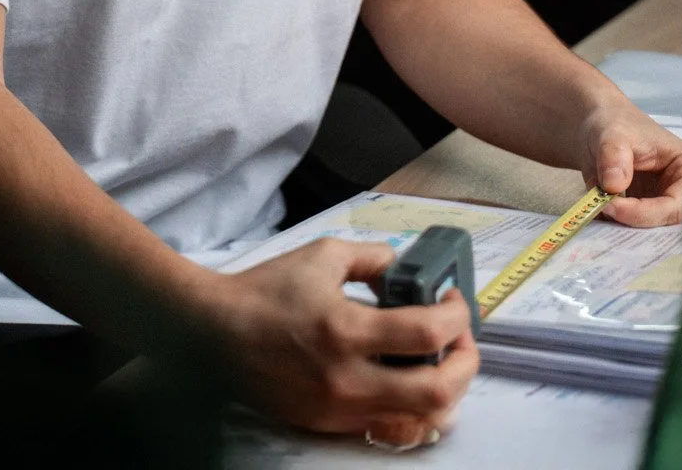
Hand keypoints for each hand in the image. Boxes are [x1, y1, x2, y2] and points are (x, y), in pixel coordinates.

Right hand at [198, 238, 478, 446]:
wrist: (215, 333)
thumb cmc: (266, 291)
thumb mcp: (323, 255)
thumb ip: (373, 258)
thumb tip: (405, 271)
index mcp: (346, 329)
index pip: (426, 334)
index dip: (456, 317)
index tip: (454, 302)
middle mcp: (347, 379)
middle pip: (436, 393)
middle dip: (465, 365)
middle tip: (462, 340)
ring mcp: (339, 410)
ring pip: (418, 419)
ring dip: (443, 389)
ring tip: (439, 361)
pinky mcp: (329, 425)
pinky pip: (386, 425)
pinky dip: (409, 406)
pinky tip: (407, 380)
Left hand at [580, 105, 681, 226]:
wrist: (599, 129)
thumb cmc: (616, 124)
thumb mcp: (612, 133)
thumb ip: (614, 155)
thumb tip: (613, 185)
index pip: (677, 205)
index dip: (646, 212)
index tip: (610, 205)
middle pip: (668, 226)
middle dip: (635, 226)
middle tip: (601, 214)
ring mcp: (668, 209)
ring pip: (651, 235)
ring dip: (624, 231)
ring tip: (595, 214)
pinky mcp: (649, 218)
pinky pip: (636, 234)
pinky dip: (616, 230)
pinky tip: (596, 216)